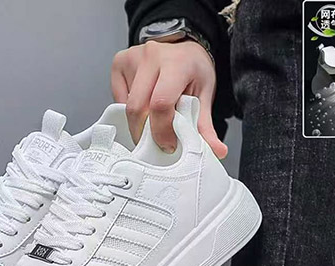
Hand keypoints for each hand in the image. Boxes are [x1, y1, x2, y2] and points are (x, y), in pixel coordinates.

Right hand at [111, 40, 226, 157]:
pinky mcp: (119, 62)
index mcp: (177, 63)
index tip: (167, 145)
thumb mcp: (204, 95)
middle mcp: (152, 56)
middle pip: (138, 108)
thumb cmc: (193, 69)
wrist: (183, 46)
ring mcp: (133, 57)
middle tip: (155, 140)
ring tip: (151, 120)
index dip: (161, 131)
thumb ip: (205, 126)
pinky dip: (129, 110)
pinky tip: (143, 106)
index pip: (160, 103)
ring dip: (137, 122)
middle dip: (145, 133)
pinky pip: (118, 99)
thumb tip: (216, 151)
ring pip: (126, 105)